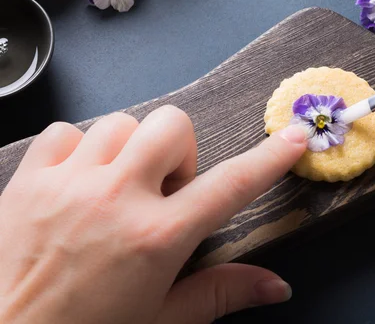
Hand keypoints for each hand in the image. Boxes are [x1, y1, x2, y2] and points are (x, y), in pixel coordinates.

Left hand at [0, 106, 306, 323]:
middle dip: (177, 152)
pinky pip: (66, 132)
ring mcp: (69, 183)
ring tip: (115, 189)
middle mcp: (116, 199)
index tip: (293, 137)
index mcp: (156, 239)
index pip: (232, 185)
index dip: (271, 157)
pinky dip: (77, 149)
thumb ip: (221, 293)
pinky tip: (76, 182)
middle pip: (172, 126)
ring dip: (128, 152)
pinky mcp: (28, 178)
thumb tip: (276, 284)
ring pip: (122, 123)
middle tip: (162, 190)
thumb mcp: (160, 321)